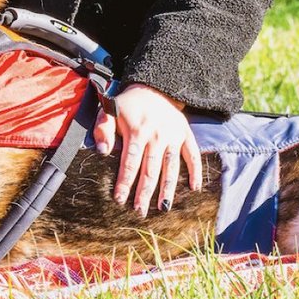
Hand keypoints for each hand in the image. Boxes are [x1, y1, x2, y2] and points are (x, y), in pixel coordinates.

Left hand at [93, 83, 201, 216]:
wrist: (154, 86)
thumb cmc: (128, 104)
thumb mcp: (110, 109)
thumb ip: (103, 129)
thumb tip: (101, 151)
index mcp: (137, 131)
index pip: (130, 162)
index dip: (125, 182)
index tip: (119, 199)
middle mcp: (157, 135)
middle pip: (150, 169)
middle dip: (144, 192)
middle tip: (139, 211)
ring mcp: (173, 136)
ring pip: (171, 167)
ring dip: (167, 188)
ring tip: (163, 208)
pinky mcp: (185, 134)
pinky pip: (193, 155)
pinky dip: (196, 171)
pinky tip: (194, 188)